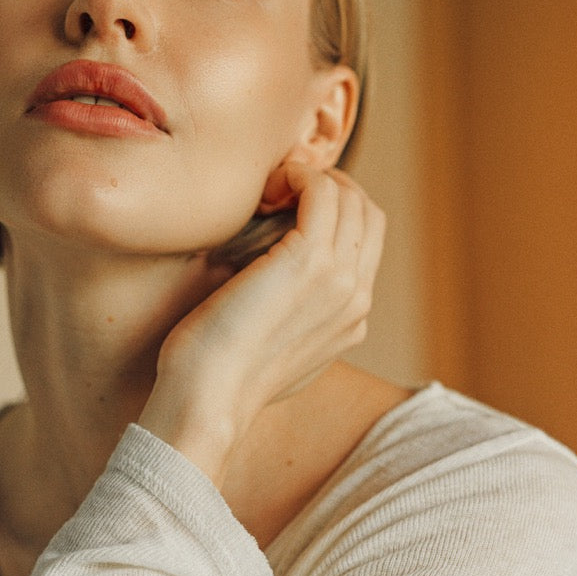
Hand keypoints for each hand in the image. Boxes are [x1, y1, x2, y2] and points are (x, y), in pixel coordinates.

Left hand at [139, 164, 384, 482]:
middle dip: (330, 188)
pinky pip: (322, 192)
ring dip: (310, 179)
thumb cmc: (219, 375)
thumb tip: (269, 287)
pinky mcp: (311, 262)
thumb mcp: (269, 349)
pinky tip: (267, 187)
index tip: (288, 204)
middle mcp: (357, 299)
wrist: (208, 400)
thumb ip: (288, 319)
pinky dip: (297, 176)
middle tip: (281, 188)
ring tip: (270, 189)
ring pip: (350, 198)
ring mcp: (340, 279)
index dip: (334, 212)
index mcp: (352, 320)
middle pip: (368, 214)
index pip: (367, 243)